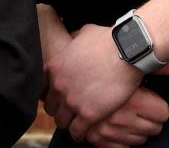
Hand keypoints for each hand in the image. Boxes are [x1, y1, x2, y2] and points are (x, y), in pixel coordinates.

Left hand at [43, 24, 168, 141]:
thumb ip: (74, 40)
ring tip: (76, 125)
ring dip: (68, 124)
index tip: (60, 99)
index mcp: (55, 67)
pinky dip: (79, 134)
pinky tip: (84, 133)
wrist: (126, 52)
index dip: (52, 95)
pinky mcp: (88, 113)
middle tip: (69, 113)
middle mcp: (59, 85)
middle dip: (59, 111)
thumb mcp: (83, 34)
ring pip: (61, 122)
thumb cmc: (108, 40)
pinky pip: (77, 132)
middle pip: (51, 108)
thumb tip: (74, 38)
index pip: (42, 89)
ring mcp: (72, 101)